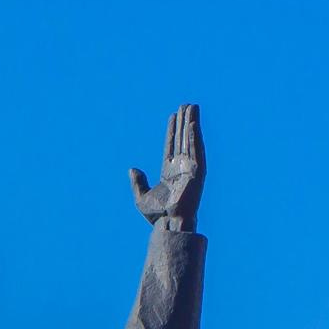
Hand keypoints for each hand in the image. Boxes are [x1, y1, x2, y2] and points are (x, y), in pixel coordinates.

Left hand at [129, 104, 204, 230]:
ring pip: (190, 140)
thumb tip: (132, 169)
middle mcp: (180, 167)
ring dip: (191, 124)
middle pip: (182, 138)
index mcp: (168, 171)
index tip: (173, 115)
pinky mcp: (197, 172)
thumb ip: (137, 182)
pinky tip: (192, 125)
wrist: (168, 224)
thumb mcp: (141, 197)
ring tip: (192, 107)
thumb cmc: (156, 215)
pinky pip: (196, 151)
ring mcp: (189, 168)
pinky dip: (195, 138)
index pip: (171, 144)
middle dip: (183, 121)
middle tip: (185, 104)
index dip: (172, 130)